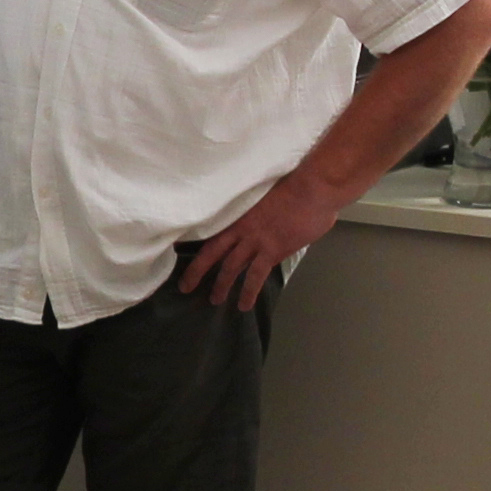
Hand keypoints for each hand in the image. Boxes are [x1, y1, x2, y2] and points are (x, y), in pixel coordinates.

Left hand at [178, 175, 349, 311]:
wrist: (313, 189)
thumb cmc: (297, 185)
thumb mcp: (268, 195)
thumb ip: (260, 210)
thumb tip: (262, 218)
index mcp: (239, 212)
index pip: (211, 229)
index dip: (193, 240)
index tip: (177, 249)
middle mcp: (242, 228)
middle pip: (212, 252)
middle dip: (196, 271)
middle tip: (185, 287)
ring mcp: (255, 240)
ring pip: (230, 267)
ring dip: (221, 286)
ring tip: (215, 300)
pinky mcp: (272, 251)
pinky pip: (255, 277)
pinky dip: (248, 292)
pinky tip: (244, 305)